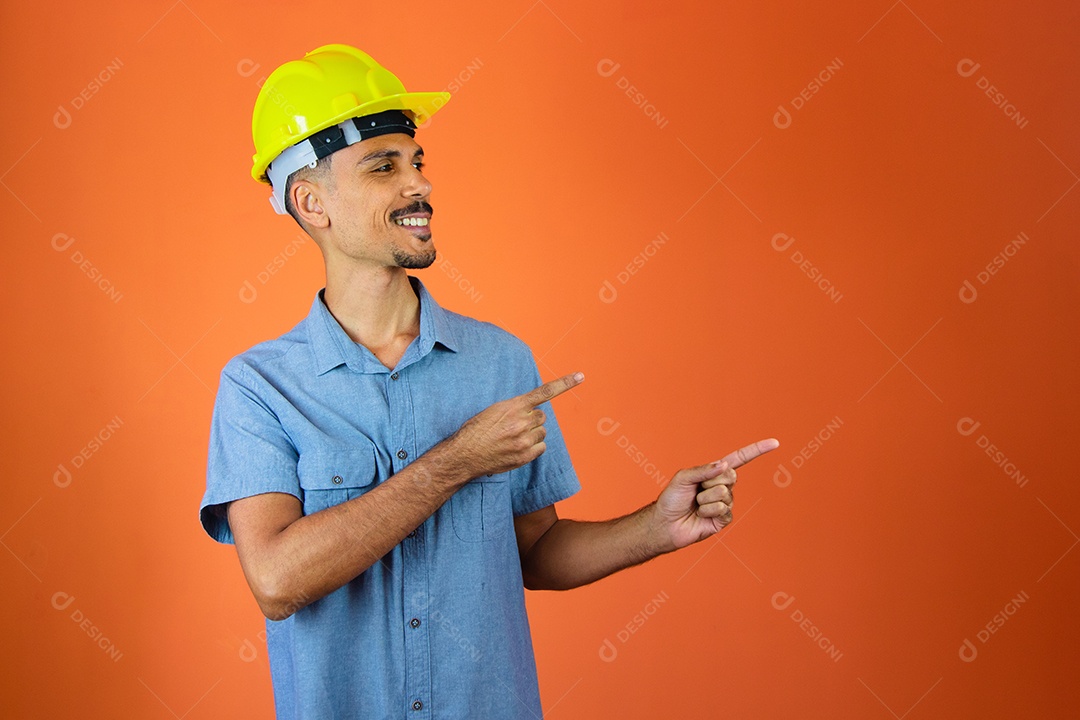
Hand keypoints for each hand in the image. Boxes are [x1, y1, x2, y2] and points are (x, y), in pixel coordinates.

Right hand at [439, 372, 582, 480]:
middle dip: (531, 420)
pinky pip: (541, 447)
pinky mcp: (525, 455)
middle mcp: (522, 421)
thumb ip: (515, 408)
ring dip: (532, 434)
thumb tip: (531, 412)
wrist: (465, 454)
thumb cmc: (476, 430)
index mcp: (514, 406)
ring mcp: (524, 439)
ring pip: (542, 432)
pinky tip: (517, 448)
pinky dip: (533, 447)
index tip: (581, 376)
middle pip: (542, 417)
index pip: (544, 392)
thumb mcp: (493, 410)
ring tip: (512, 439)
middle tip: (514, 427)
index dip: (565, 383)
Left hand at [653, 438, 779, 550]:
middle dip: (710, 481)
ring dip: (705, 499)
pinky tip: (700, 515)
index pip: (739, 459)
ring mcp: (725, 503)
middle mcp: (723, 486)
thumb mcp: (683, 477)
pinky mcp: (724, 519)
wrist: (666, 524)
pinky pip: (722, 509)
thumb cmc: (672, 499)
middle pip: (731, 476)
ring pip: (724, 493)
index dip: (756, 451)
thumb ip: (703, 469)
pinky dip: (707, 511)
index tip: (775, 443)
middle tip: (697, 491)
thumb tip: (725, 465)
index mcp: (715, 473)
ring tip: (696, 505)